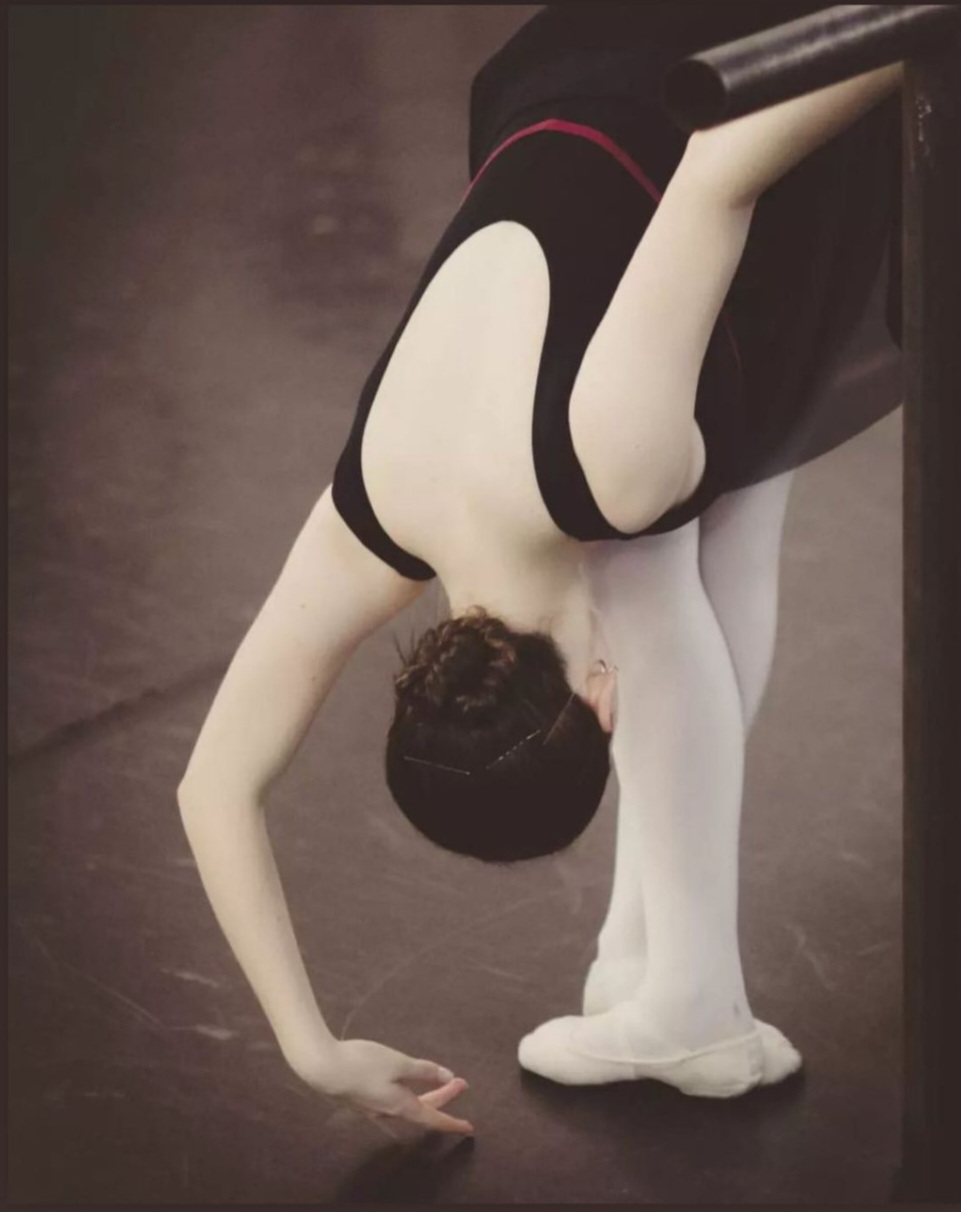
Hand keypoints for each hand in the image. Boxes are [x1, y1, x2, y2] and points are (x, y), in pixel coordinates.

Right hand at [294, 1038, 473, 1135]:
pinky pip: (395, 1101)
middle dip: (443, 1097)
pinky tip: (407, 1083)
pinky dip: (410, 1092)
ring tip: (439, 1081)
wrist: (322, 1068)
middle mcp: (389, 1112)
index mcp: (400, 1106)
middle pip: (423, 1109)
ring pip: (409, 1105)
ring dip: (427, 1094)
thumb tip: (448, 1077)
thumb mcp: (398, 1062)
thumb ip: (423, 1070)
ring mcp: (374, 1108)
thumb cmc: (362, 1064)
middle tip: (460, 1083)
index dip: (452, 1122)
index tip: (469, 1128)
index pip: (433, 1119)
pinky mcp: (363, 1099)